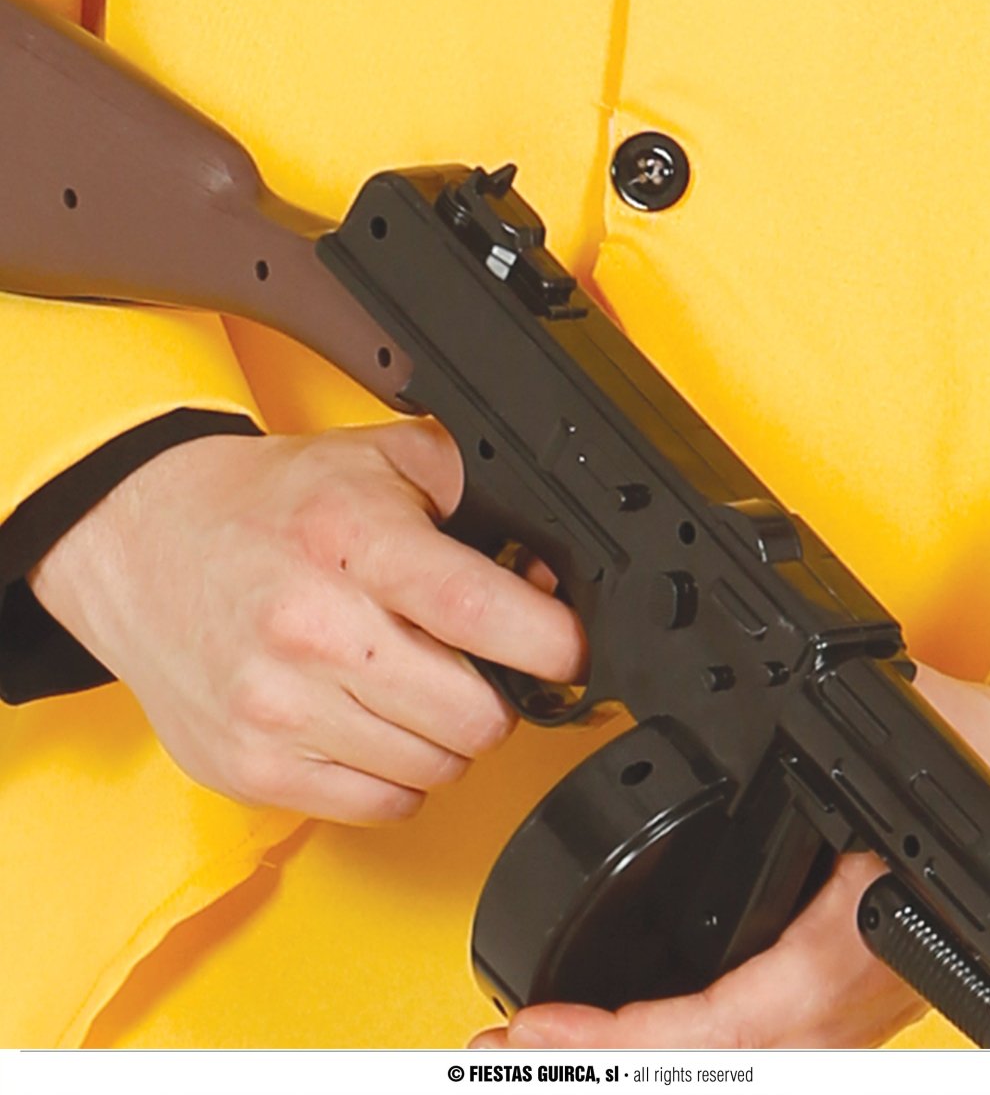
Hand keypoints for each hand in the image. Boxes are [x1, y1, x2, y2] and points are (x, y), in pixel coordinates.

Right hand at [30, 419, 584, 822]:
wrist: (142, 542)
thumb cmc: (267, 507)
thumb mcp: (380, 462)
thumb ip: (476, 494)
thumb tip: (544, 574)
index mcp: (349, 541)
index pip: (477, 612)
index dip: (549, 643)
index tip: (568, 651)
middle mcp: (309, 630)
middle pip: (473, 717)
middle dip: (496, 695)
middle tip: (470, 664)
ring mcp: (274, 710)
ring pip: (435, 771)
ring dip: (444, 737)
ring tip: (407, 684)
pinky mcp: (251, 768)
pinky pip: (382, 807)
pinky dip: (396, 775)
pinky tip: (369, 721)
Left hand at [471, 665, 989, 1047]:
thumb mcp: (910, 734)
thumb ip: (822, 730)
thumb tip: (727, 697)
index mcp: (858, 946)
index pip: (738, 1023)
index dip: (636, 1042)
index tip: (546, 1033)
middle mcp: (849, 997)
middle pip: (718, 1066)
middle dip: (609, 1066)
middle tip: (507, 1048)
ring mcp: (846, 1008)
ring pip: (733, 1063)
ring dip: (639, 1057)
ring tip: (547, 1044)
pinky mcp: (839, 992)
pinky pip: (753, 1040)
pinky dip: (683, 1041)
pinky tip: (631, 1025)